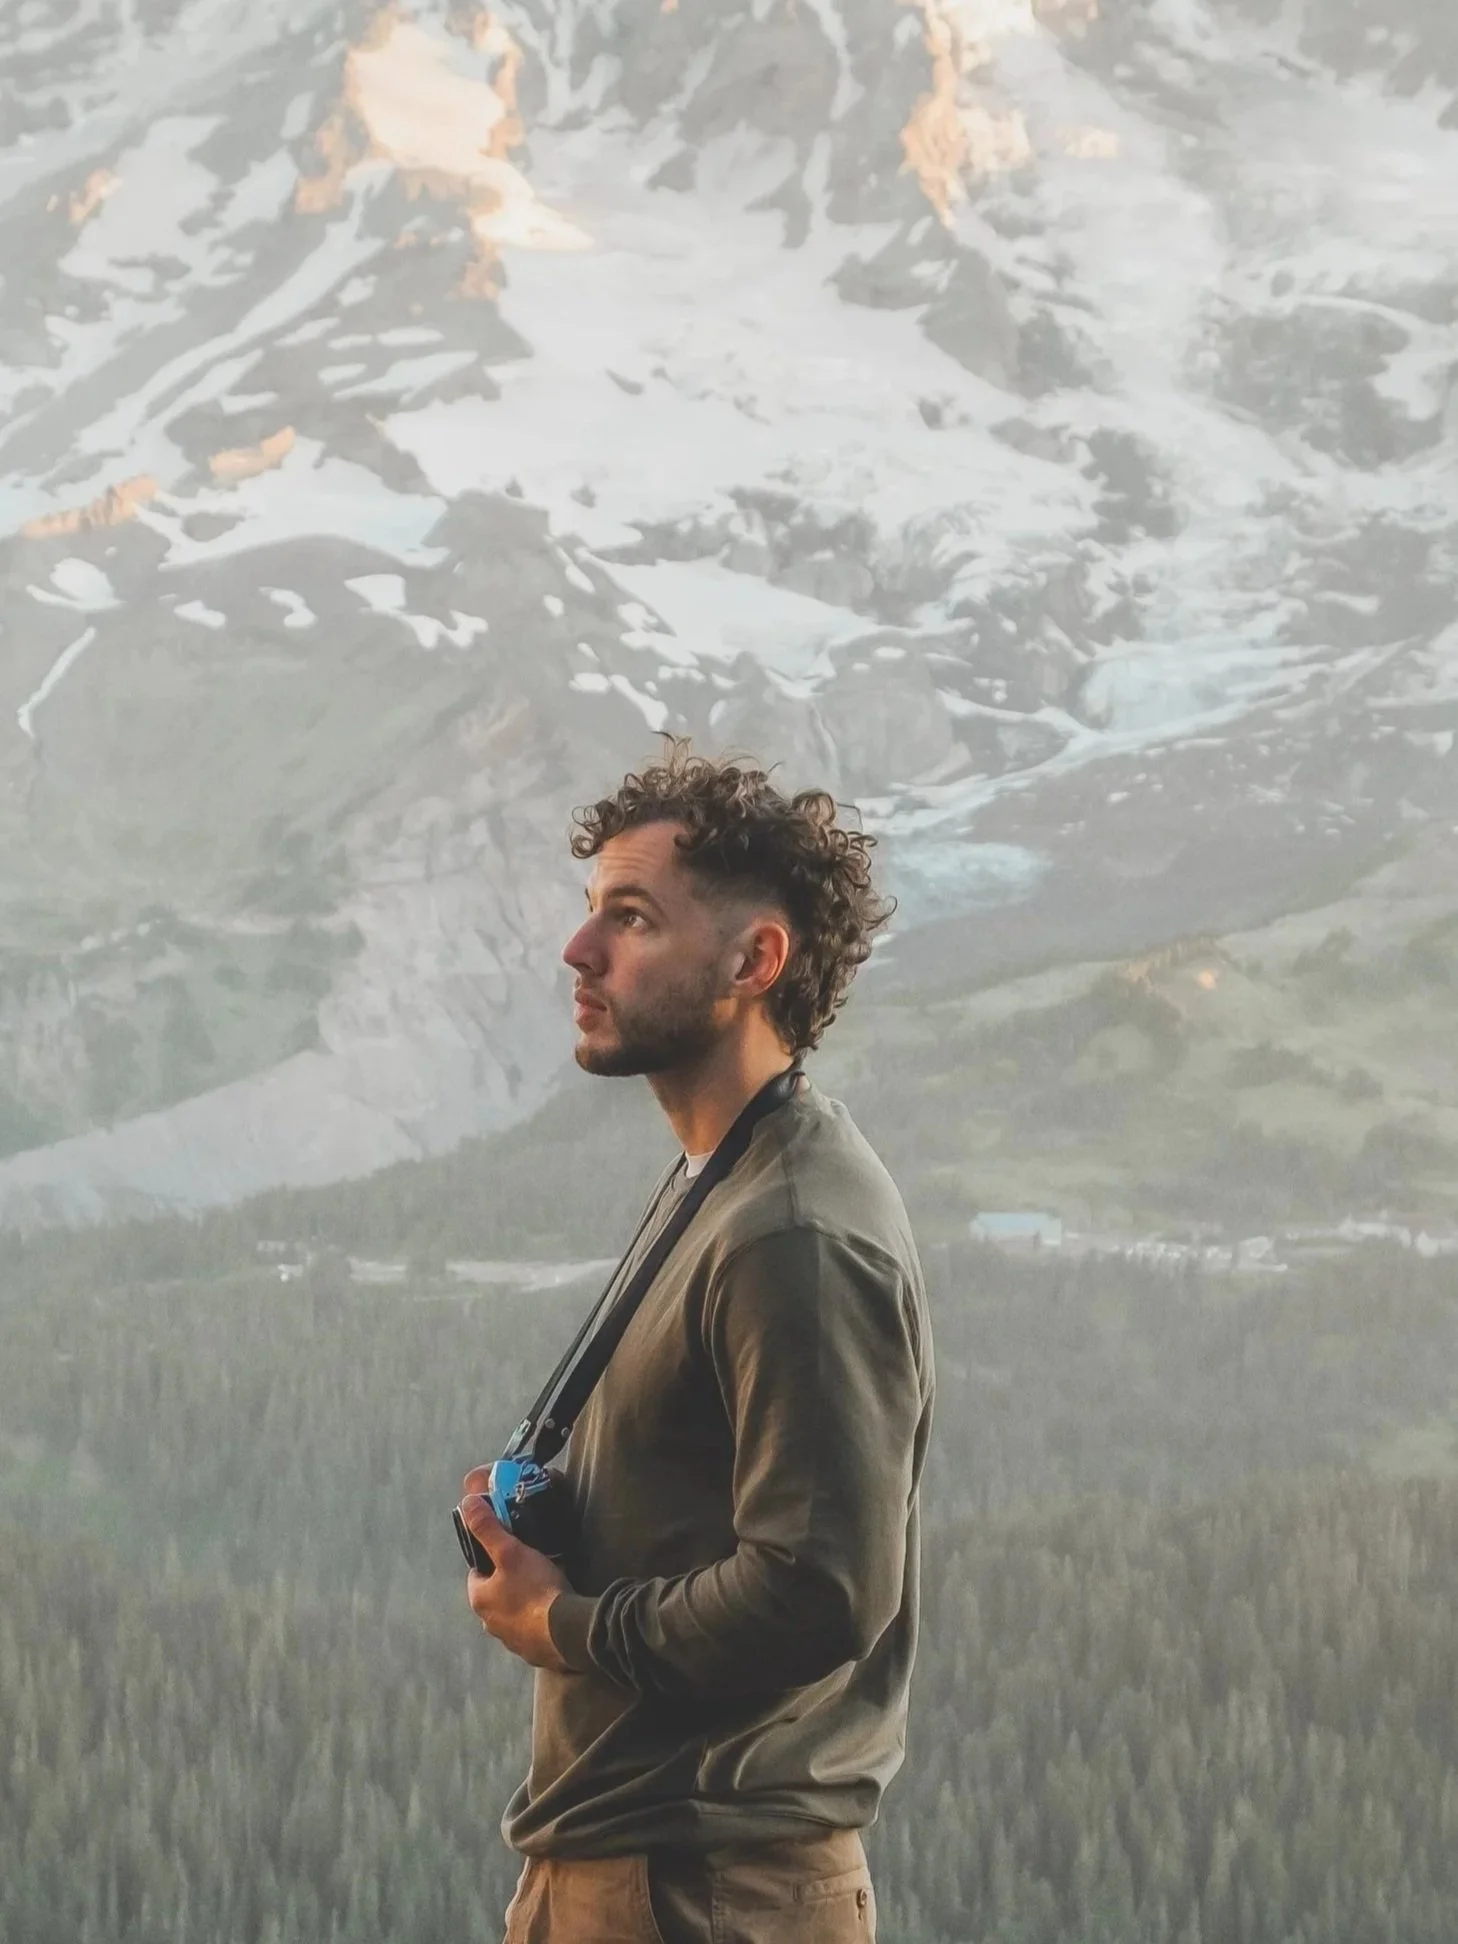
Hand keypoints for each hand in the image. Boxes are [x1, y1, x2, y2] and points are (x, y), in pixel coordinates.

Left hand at [459, 1467, 571, 1671]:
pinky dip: (538, 1620)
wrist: (565, 1632)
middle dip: (508, 1581)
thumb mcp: (510, 1551)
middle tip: (531, 1567)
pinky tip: (553, 1611)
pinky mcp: (532, 1651)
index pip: (477, 1573)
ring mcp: (511, 1641)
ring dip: (523, 1602)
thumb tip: (466, 1504)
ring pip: (512, 1613)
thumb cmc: (534, 1589)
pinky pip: (531, 1630)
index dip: (492, 1559)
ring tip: (545, 1587)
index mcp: (479, 1601)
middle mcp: (489, 1624)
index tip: (510, 1550)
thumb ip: (488, 1528)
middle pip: (495, 1594)